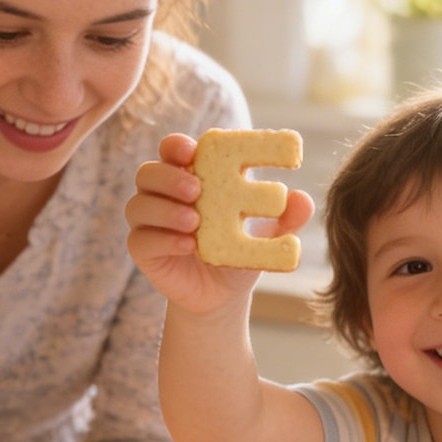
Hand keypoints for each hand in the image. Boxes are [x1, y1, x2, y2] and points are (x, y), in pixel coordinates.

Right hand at [125, 133, 313, 314]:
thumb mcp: (267, 235)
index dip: (177, 146)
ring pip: (138, 205)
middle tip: (196, 190)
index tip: (193, 151)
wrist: (225, 295)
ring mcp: (150, 223)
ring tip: (194, 222)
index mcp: (191, 176)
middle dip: (169, 177)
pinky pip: (141, 240)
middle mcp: (164, 195)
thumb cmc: (241, 252)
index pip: (173, 150)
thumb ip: (286, 218)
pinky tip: (188, 245)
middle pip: (148, 172)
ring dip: (166, 210)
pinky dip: (164, 239)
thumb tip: (302, 199)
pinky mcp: (145, 251)